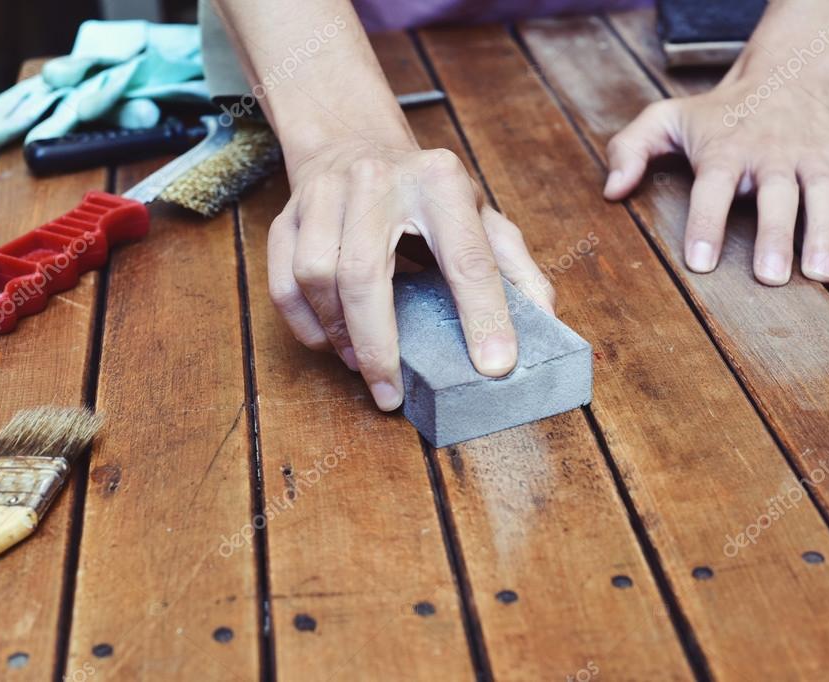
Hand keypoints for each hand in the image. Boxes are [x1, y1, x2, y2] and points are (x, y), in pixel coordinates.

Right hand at [267, 139, 554, 410]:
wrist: (353, 142)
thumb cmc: (424, 194)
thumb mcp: (480, 216)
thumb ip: (514, 266)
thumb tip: (546, 319)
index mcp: (440, 181)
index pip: (466, 258)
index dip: (483, 316)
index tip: (495, 367)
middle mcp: (377, 180)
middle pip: (365, 275)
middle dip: (379, 346)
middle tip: (392, 394)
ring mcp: (324, 194)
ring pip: (316, 277)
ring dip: (339, 335)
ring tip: (365, 365)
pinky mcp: (288, 214)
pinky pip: (282, 281)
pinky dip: (306, 324)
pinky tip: (332, 344)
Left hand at [603, 75, 828, 284]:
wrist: (789, 70)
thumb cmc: (721, 111)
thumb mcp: (667, 118)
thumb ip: (631, 149)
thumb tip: (610, 191)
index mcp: (727, 151)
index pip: (713, 188)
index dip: (706, 224)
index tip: (701, 262)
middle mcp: (773, 154)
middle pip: (775, 196)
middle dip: (773, 235)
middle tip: (769, 276)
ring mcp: (815, 157)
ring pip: (823, 194)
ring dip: (826, 233)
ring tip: (821, 274)